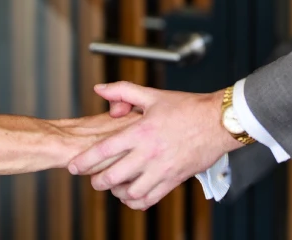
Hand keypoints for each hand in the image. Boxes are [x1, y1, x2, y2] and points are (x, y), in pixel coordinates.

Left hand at [67, 82, 237, 209]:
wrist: (217, 122)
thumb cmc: (187, 108)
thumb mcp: (152, 95)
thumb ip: (123, 92)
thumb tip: (100, 89)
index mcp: (141, 131)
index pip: (104, 150)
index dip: (84, 161)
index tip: (74, 167)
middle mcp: (149, 154)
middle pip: (113, 176)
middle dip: (98, 180)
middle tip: (94, 178)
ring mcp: (162, 170)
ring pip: (131, 192)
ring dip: (117, 192)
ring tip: (114, 186)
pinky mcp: (174, 180)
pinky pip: (150, 199)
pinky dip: (137, 201)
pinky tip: (132, 194)